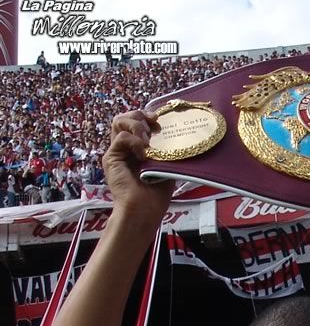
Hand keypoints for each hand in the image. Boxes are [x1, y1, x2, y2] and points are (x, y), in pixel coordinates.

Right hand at [102, 110, 173, 230]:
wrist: (145, 210)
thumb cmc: (156, 194)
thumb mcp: (168, 167)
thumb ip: (169, 151)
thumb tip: (183, 137)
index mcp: (137, 149)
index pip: (136, 122)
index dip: (147, 116)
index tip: (160, 119)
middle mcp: (125, 148)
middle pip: (124, 118)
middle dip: (140, 115)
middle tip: (154, 123)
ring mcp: (117, 152)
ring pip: (118, 122)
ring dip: (135, 125)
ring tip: (147, 137)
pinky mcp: (111, 158)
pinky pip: (120, 138)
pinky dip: (134, 141)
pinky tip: (144, 153)